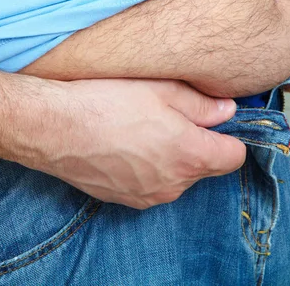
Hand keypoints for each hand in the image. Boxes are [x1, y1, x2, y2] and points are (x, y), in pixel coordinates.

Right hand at [32, 78, 244, 208]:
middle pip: (205, 167)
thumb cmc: (107, 102)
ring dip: (170, 158)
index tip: (210, 120)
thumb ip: (201, 103)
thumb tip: (227, 110)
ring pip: (177, 177)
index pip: (234, 156)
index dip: (227, 136)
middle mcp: (175, 184)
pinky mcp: (125, 200)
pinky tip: (123, 146)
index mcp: (191, 155)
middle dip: (196, 144)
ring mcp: (149, 196)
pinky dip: (146, 169)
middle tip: (168, 116)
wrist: (55, 128)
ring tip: (140, 130)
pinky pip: (151, 185)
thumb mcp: (161, 90)